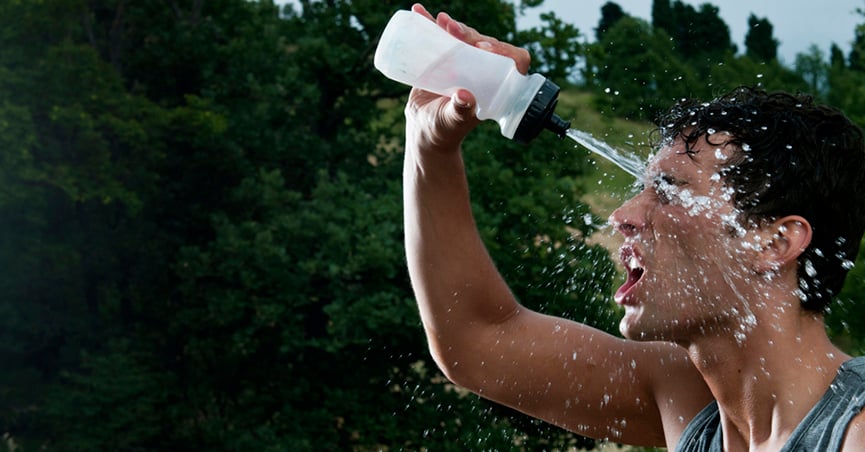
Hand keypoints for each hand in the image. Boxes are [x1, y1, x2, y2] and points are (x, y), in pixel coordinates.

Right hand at [405, 3, 531, 151]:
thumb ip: (459, 112)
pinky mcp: (445, 58)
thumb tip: (465, 97)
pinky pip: (441, 37)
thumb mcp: (451, 122)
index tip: (483, 47)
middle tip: (453, 30)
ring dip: (454, 26)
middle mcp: (483, 72)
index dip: (503, 50)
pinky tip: (421, 12)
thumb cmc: (443, 131)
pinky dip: (431, 24)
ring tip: (440, 20)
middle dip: (471, 34)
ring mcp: (464, 63)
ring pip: (465, 37)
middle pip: (485, 44)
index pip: (512, 61)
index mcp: (495, 86)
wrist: (424, 130)